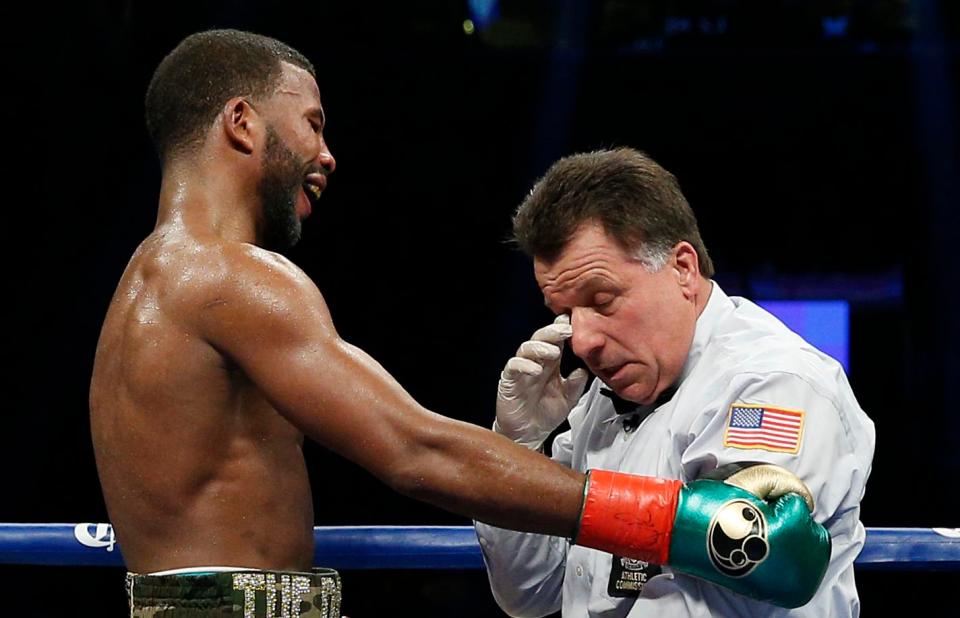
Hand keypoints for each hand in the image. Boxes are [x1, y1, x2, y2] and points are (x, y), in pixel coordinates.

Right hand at [495, 315, 588, 449]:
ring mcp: (521, 370)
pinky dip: (524, 365)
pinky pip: (513, 367)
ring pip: (526, 348)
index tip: (575, 322)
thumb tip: (585, 369)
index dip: (563, 329)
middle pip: (541, 338)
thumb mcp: (568, 399)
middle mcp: (536, 362)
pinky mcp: (509, 380)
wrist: (528, 435)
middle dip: (553, 332)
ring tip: (554, 352)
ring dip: (540, 347)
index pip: (556, 340)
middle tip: (566, 330)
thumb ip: (576, 383)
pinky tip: (536, 370)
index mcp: (550, 364)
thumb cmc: (545, 414)